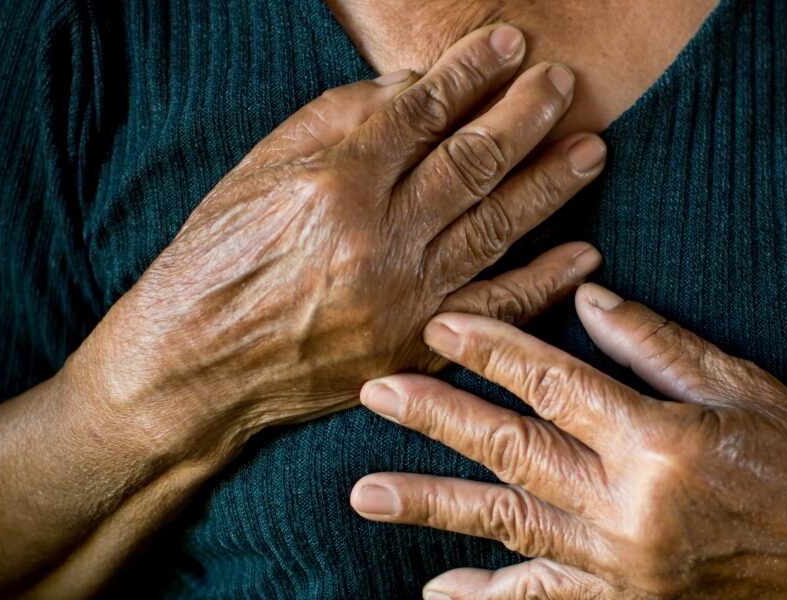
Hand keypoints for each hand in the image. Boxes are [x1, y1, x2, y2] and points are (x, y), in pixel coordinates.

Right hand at [72, 25, 607, 459]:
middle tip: (563, 84)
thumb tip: (410, 86)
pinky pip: (495, 308)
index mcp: (333, 183)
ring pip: (496, 227)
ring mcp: (402, 295)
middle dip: (526, 116)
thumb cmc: (215, 259)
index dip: (472, 73)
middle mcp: (376, 237)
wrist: (195, 368)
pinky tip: (584, 253)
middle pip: (473, 163)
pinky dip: (544, 281)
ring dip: (551, 186)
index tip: (509, 44)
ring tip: (592, 149)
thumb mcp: (256, 171)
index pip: (422, 112)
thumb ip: (335, 121)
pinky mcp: (414, 343)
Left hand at [351, 283, 786, 598]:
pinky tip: (437, 591)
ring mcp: (623, 568)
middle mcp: (629, 509)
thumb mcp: (748, 390)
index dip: (493, 348)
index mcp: (659, 443)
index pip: (555, 383)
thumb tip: (585, 296)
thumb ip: (659, 347)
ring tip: (364, 491)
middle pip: (512, 451)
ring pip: (508, 527)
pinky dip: (488, 599)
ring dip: (433, 506)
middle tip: (373, 390)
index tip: (440, 323)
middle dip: (436, 418)